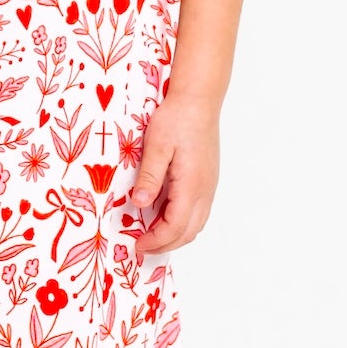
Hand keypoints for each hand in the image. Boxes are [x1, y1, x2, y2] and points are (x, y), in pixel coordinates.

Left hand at [124, 97, 220, 256]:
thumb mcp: (157, 146)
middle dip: (165, 245)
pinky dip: (182, 222)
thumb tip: (139, 204)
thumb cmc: (177, 119)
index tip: (137, 245)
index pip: (175, 226)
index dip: (156, 241)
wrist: (199, 100)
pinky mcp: (208, 179)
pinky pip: (198, 211)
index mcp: (192, 185)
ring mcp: (209, 185)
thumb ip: (150, 177)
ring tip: (151, 235)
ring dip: (175, 235)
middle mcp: (205, 190)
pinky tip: (165, 215)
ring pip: (197, 223)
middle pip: (189, 232)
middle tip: (141, 246)